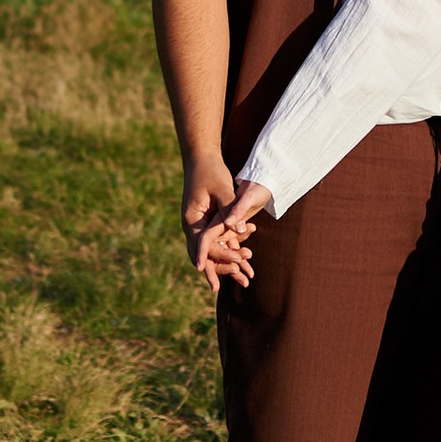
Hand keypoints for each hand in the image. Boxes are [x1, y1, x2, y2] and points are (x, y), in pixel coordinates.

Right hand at [183, 156, 266, 297]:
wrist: (203, 158)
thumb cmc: (210, 171)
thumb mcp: (221, 188)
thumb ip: (229, 209)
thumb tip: (239, 230)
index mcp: (192, 220)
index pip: (201, 246)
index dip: (213, 259)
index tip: (222, 275)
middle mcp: (194, 227)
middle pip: (206, 255)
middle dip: (222, 269)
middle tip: (241, 282)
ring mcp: (202, 226)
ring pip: (215, 251)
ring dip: (230, 263)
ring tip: (247, 278)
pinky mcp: (212, 223)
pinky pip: (222, 242)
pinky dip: (233, 250)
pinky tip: (248, 259)